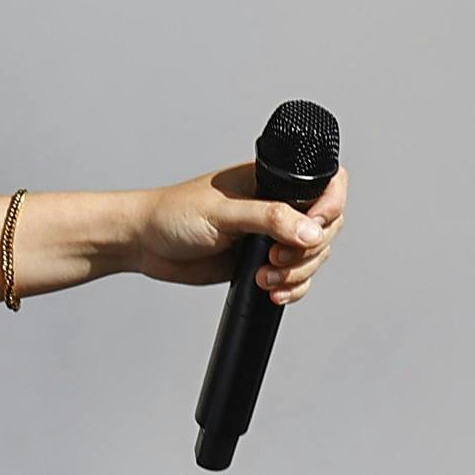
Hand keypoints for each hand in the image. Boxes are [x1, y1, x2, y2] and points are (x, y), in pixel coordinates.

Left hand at [129, 161, 348, 302]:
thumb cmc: (173, 214)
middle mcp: (275, 207)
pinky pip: (295, 278)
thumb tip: (312, 231)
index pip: (325, 186)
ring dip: (296, 274)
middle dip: (308, 252)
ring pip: (312, 257)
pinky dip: (290, 288)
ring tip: (263, 278)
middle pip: (325, 229)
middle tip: (274, 260)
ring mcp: (269, 236)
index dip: (330, 209)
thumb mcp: (223, 214)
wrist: (144, 244)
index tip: (313, 231)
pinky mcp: (260, 262)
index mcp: (269, 181)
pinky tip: (271, 292)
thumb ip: (269, 219)